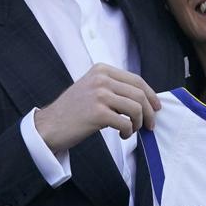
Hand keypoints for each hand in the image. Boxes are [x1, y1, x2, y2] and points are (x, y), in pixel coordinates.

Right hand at [34, 63, 160, 152]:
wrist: (49, 125)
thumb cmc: (72, 111)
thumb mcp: (91, 88)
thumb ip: (113, 87)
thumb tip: (143, 99)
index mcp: (101, 70)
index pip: (136, 79)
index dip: (150, 95)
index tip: (156, 107)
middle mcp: (101, 79)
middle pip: (139, 94)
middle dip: (149, 112)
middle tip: (149, 125)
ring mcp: (99, 95)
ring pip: (136, 108)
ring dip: (138, 123)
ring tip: (131, 130)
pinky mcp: (98, 113)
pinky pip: (126, 123)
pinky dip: (128, 132)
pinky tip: (122, 135)